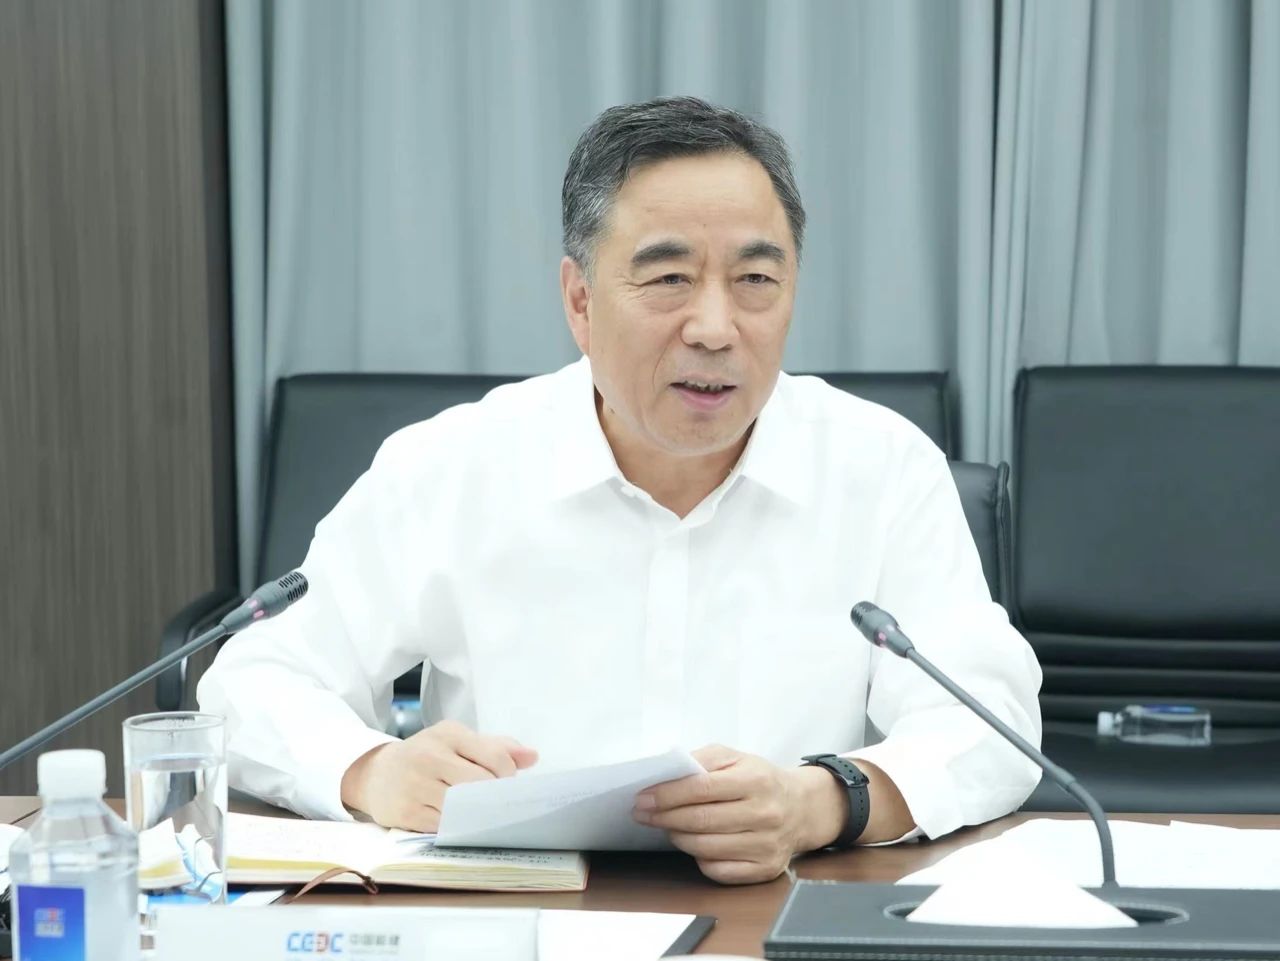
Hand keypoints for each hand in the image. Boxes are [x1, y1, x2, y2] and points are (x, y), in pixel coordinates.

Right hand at [340, 720, 536, 831]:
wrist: (376, 773)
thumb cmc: (428, 756)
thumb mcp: (458, 742)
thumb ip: (497, 748)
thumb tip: (533, 757)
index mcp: (449, 734)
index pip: (495, 757)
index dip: (509, 776)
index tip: (507, 785)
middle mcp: (430, 756)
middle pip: (480, 784)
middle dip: (495, 797)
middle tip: (498, 804)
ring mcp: (416, 786)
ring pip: (463, 808)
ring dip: (477, 815)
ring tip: (481, 814)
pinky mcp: (405, 812)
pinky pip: (444, 826)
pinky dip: (456, 827)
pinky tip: (459, 823)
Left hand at [631, 744, 847, 884]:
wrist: (801, 808)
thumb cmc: (759, 780)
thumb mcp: (735, 758)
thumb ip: (703, 760)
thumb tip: (668, 772)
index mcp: (756, 780)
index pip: (701, 789)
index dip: (667, 794)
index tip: (643, 797)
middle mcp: (765, 814)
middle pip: (701, 820)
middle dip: (664, 817)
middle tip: (643, 813)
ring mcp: (766, 845)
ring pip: (706, 848)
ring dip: (677, 837)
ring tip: (667, 826)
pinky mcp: (765, 869)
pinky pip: (719, 870)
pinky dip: (699, 859)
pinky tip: (695, 845)